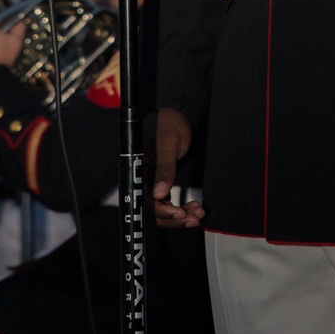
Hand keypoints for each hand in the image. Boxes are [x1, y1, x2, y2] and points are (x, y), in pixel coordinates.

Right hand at [148, 107, 203, 228]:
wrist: (177, 114)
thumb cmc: (170, 123)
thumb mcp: (169, 144)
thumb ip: (165, 168)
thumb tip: (159, 195)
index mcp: (136, 168)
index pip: (144, 199)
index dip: (160, 211)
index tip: (179, 213)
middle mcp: (141, 178)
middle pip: (152, 209)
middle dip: (173, 218)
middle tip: (194, 219)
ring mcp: (150, 181)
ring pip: (161, 209)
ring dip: (179, 216)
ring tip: (198, 214)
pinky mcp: (160, 182)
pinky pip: (166, 202)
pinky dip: (180, 208)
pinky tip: (194, 208)